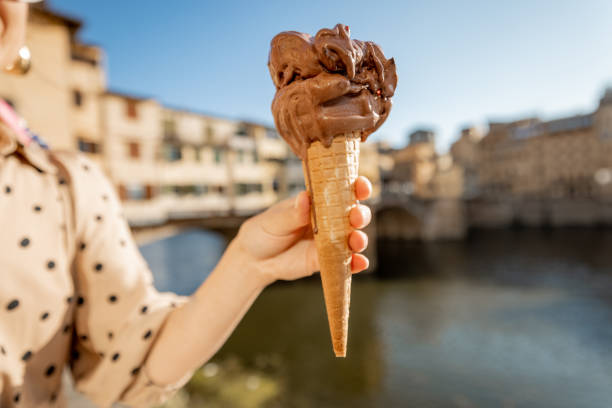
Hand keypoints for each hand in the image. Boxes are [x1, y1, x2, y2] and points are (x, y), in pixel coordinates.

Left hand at [234, 176, 372, 284]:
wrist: (254, 260)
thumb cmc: (264, 232)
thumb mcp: (274, 220)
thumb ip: (292, 213)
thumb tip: (305, 197)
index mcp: (318, 202)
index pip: (341, 190)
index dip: (355, 186)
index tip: (360, 184)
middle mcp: (329, 220)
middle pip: (353, 214)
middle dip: (360, 214)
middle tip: (356, 217)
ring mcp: (330, 241)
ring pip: (353, 238)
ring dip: (360, 239)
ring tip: (357, 241)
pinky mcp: (326, 260)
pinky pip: (345, 262)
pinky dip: (355, 263)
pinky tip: (360, 263)